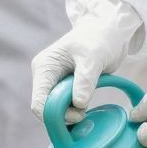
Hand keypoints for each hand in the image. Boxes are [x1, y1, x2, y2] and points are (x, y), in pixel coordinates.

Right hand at [31, 3, 143, 120]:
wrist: (108, 31)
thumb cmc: (98, 39)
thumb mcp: (93, 58)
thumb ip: (85, 81)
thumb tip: (78, 104)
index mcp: (45, 67)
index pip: (38, 102)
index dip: (53, 115)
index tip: (77, 116)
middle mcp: (45, 77)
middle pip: (46, 108)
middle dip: (64, 115)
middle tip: (85, 114)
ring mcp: (55, 83)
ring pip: (56, 110)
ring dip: (71, 113)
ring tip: (87, 108)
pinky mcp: (65, 87)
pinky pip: (65, 106)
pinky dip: (75, 110)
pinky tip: (86, 107)